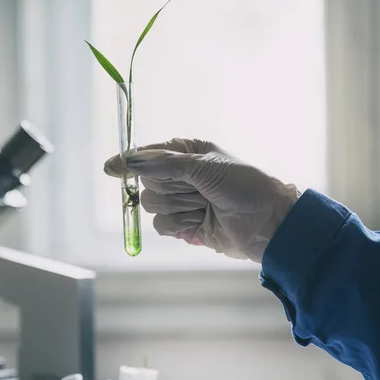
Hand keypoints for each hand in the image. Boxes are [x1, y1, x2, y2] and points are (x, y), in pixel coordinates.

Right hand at [104, 138, 298, 262]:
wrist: (268, 223)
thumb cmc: (244, 186)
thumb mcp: (204, 167)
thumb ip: (163, 164)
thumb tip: (128, 161)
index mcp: (187, 153)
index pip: (148, 155)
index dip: (131, 161)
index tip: (111, 168)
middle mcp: (181, 176)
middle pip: (147, 182)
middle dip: (170, 188)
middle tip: (196, 190)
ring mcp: (182, 201)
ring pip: (153, 206)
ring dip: (179, 208)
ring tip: (204, 207)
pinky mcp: (185, 225)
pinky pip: (162, 226)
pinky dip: (180, 226)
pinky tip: (200, 223)